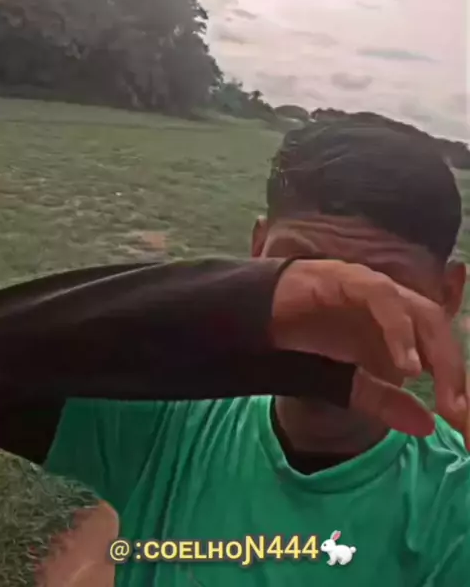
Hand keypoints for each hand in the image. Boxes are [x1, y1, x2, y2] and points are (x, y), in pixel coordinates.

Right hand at [270, 259, 467, 441]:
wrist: (255, 320)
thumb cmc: (304, 345)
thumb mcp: (349, 384)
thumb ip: (384, 400)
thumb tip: (427, 426)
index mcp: (396, 324)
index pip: (438, 345)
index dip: (454, 378)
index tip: (461, 418)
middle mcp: (391, 302)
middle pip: (437, 327)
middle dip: (453, 368)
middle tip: (458, 411)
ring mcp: (371, 287)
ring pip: (419, 311)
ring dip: (433, 351)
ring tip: (439, 391)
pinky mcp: (348, 277)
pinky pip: (381, 297)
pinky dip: (398, 328)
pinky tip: (405, 363)